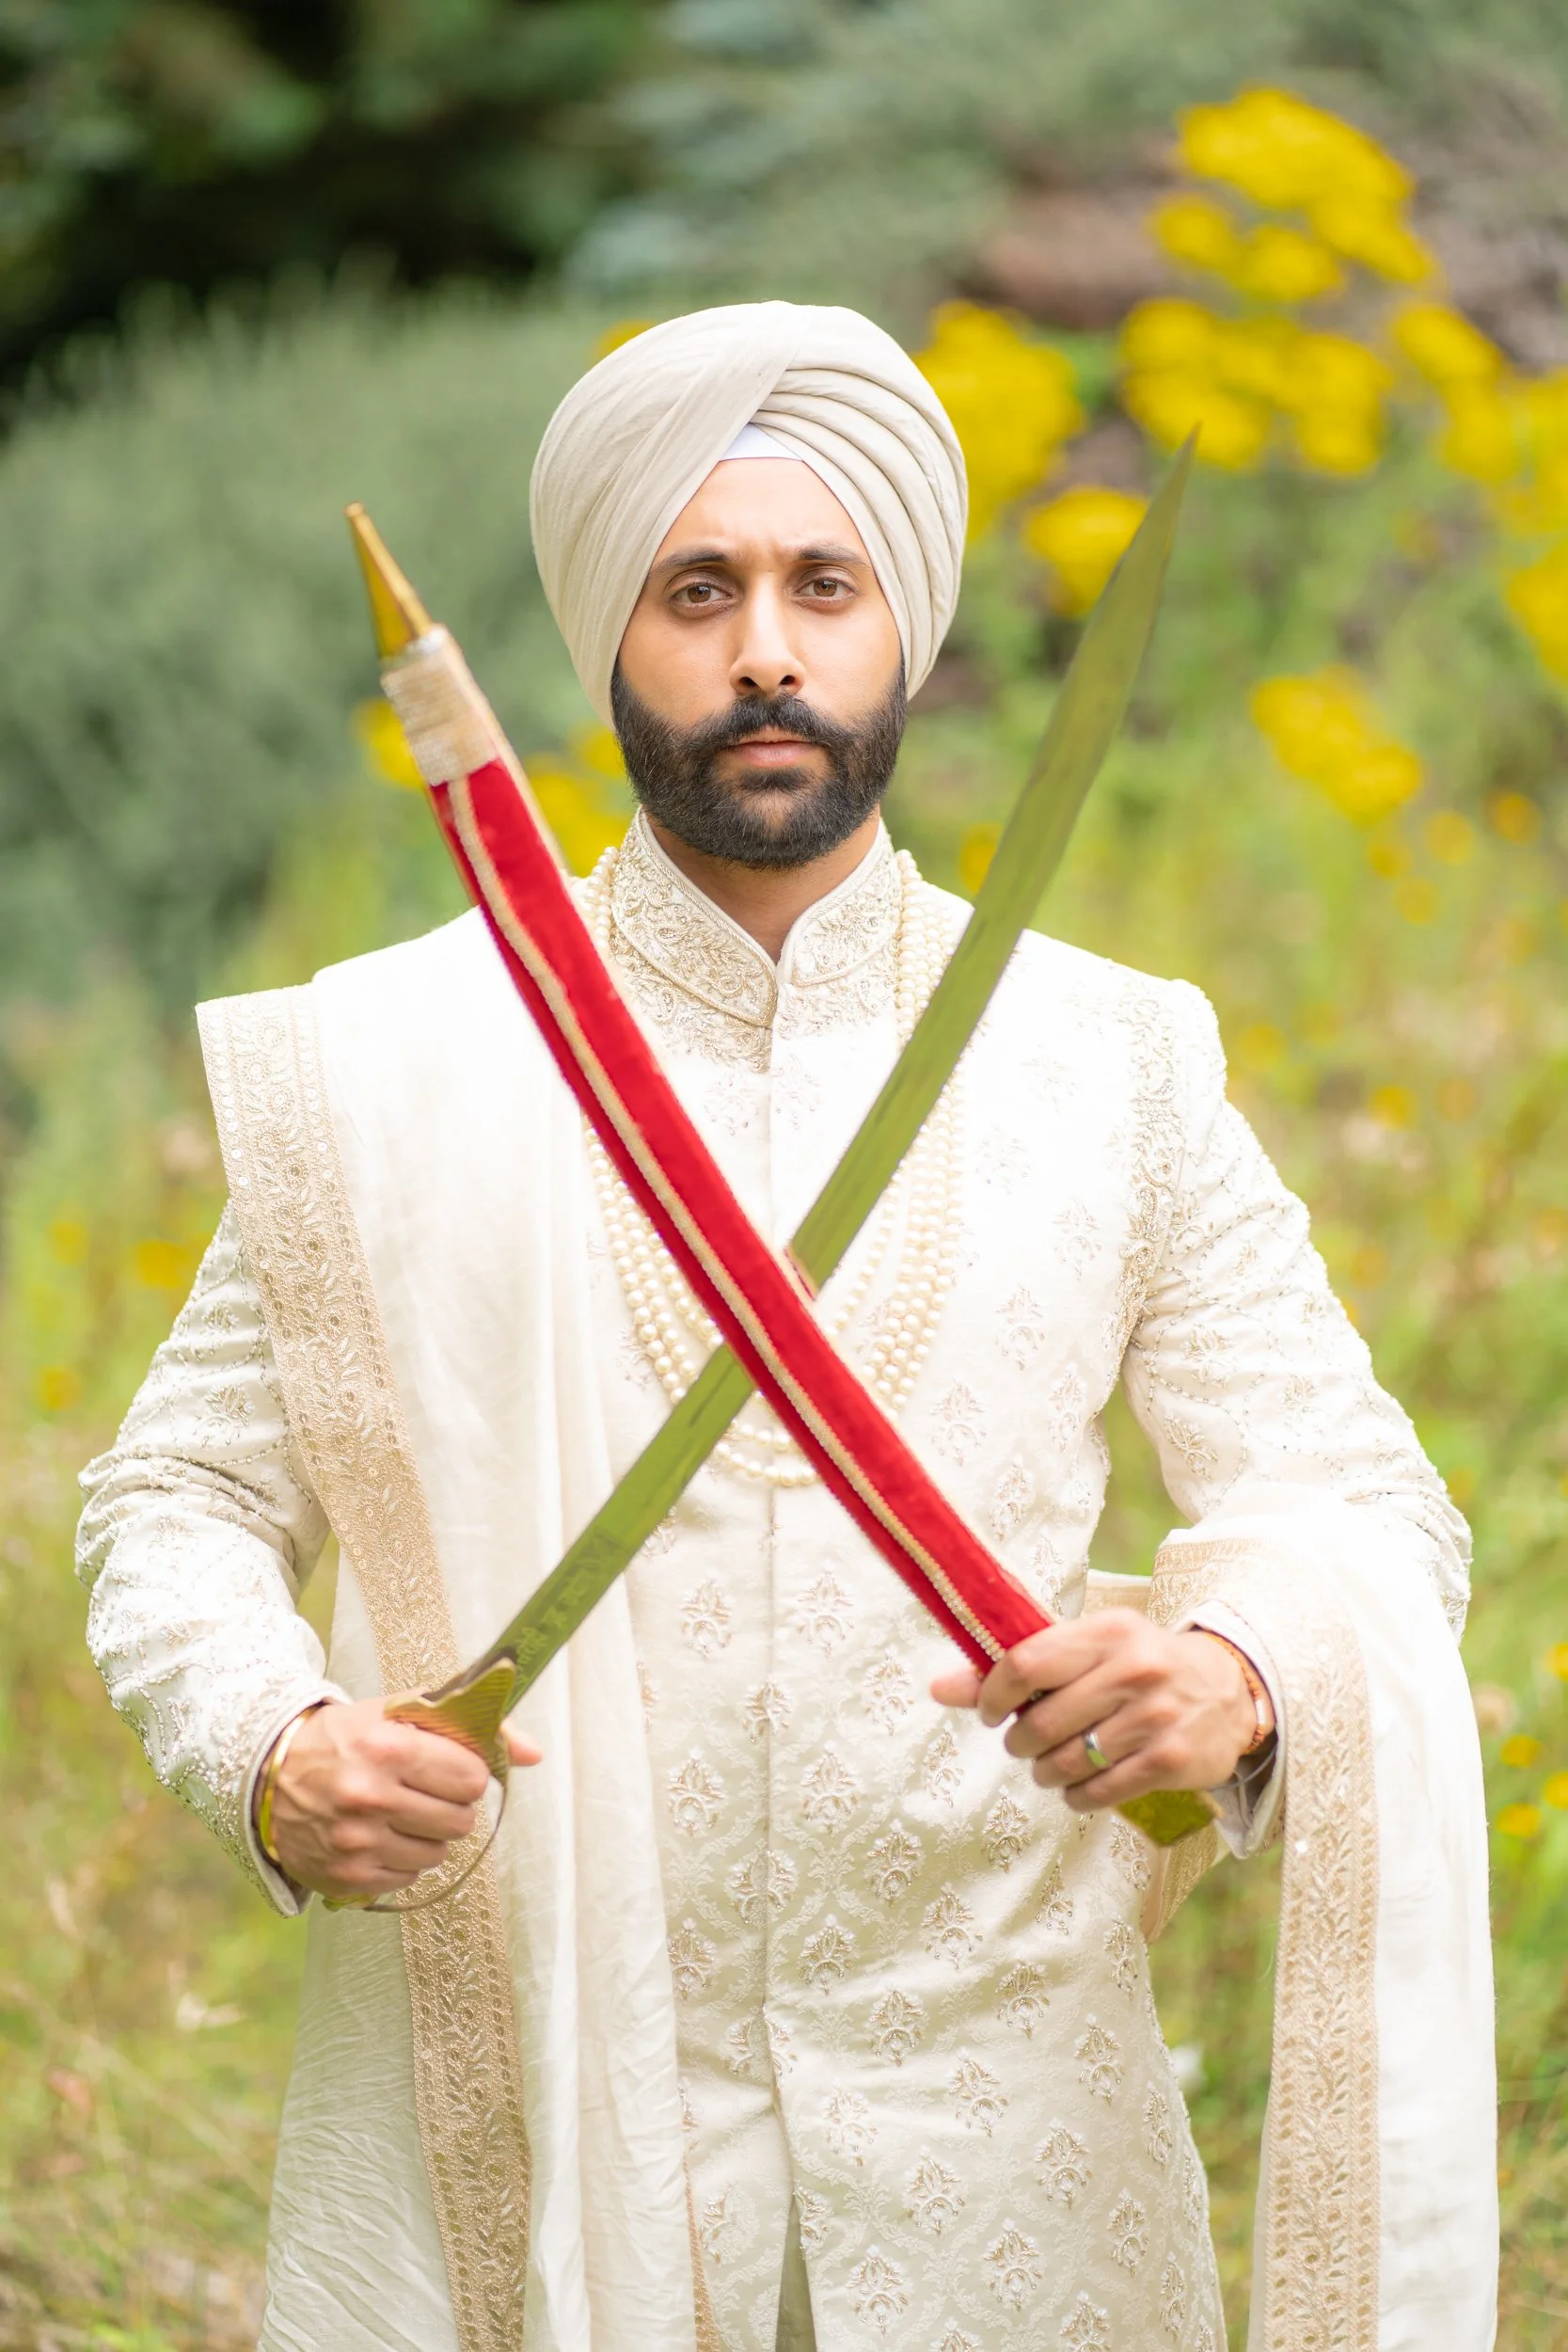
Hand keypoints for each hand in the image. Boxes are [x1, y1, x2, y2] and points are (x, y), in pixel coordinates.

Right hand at [261, 1697, 540, 1900]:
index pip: (471, 1779)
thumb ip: (472, 1727)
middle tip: (424, 1791)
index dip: (467, 1774)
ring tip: (400, 1812)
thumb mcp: (402, 1714)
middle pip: (460, 1821)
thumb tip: (535, 1755)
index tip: (450, 1768)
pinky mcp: (344, 1878)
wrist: (271, 1773)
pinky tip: (379, 1836)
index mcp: (388, 1748)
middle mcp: (370, 1797)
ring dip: (428, 1835)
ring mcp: (355, 1843)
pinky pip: (407, 1880)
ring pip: (437, 1855)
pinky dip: (400, 1861)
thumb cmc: (349, 1737)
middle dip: (451, 1806)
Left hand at [930, 1610, 1268, 1813]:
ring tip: (1052, 1766)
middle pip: (1040, 1723)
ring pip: (1066, 1763)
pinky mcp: (1170, 1759)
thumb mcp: (1087, 1650)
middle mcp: (1134, 1669)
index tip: (991, 1713)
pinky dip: (1077, 1796)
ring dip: (1046, 1773)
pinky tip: (1080, 1786)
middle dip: (1021, 1744)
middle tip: (1026, 1744)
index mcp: (1107, 1632)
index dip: (992, 1695)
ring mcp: (1155, 1716)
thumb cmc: (1137, 1665)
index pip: (1026, 1663)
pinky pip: (1098, 1792)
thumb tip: (938, 1687)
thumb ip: (1016, 1668)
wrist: (1226, 1690)